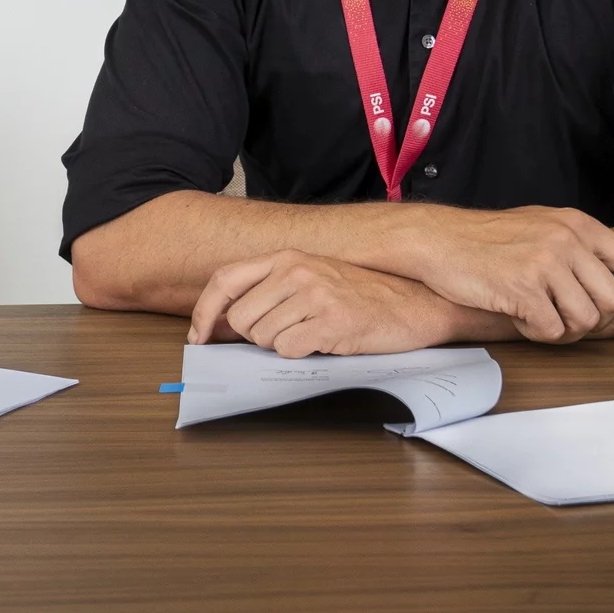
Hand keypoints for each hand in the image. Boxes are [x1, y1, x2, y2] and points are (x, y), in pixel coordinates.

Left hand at [186, 251, 473, 357]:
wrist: (415, 302)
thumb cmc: (362, 296)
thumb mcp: (312, 279)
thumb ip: (271, 292)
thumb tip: (223, 323)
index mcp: (286, 258)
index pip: (225, 280)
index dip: (204, 312)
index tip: (198, 337)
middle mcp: (295, 270)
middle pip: (241, 320)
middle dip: (257, 337)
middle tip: (290, 333)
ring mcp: (313, 294)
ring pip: (263, 338)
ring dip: (284, 345)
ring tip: (314, 334)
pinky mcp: (331, 320)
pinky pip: (290, 350)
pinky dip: (302, 354)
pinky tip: (325, 342)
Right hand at [404, 206, 613, 343]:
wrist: (438, 240)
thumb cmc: (486, 239)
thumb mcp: (541, 227)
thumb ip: (577, 250)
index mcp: (577, 224)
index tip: (607, 306)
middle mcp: (567, 240)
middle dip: (595, 320)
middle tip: (568, 319)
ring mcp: (546, 264)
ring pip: (585, 320)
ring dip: (565, 329)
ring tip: (538, 316)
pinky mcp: (524, 289)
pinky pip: (552, 330)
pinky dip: (537, 333)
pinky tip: (518, 317)